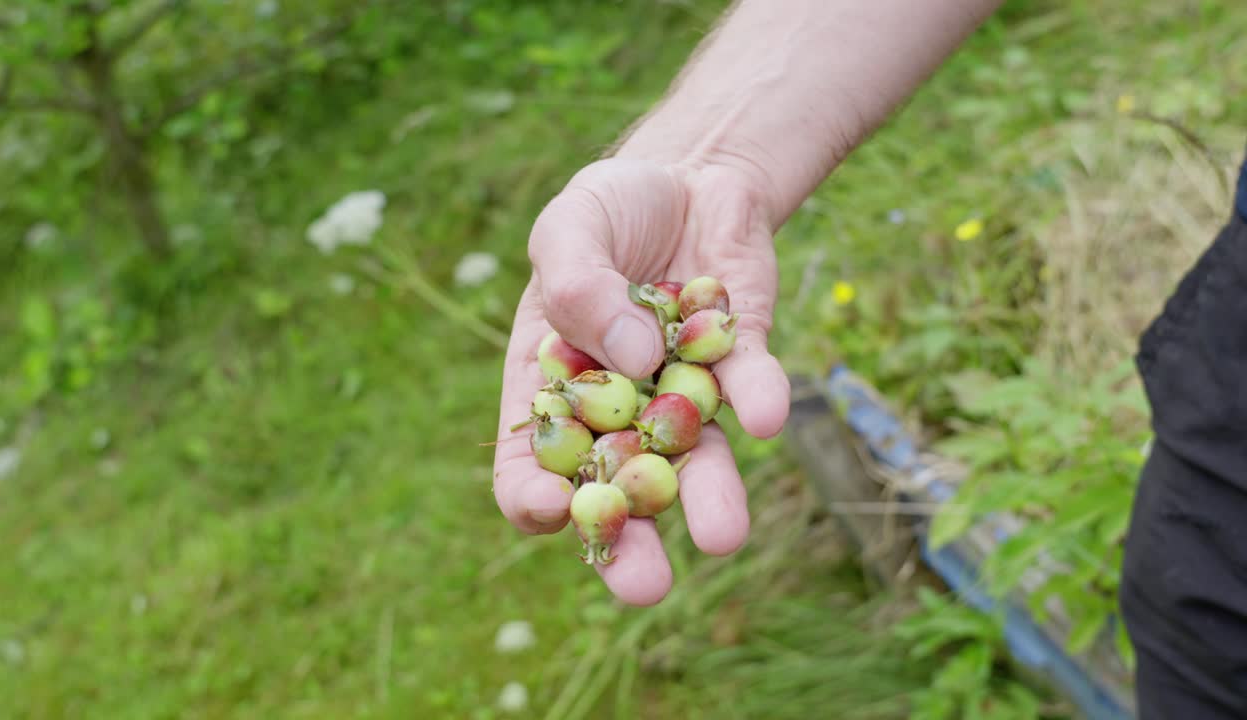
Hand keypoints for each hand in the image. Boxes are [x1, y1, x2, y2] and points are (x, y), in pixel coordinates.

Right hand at [492, 157, 790, 605]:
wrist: (692, 175)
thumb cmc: (610, 209)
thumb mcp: (569, 228)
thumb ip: (579, 288)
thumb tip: (626, 359)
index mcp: (553, 385)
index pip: (532, 460)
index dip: (534, 494)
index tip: (551, 510)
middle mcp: (619, 406)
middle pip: (616, 487)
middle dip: (630, 541)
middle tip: (644, 585)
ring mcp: (683, 392)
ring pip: (694, 460)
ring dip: (708, 498)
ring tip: (722, 537)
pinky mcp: (740, 363)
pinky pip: (749, 387)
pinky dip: (759, 398)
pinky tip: (765, 414)